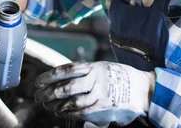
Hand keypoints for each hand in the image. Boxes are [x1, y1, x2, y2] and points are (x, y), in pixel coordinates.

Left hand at [34, 61, 154, 126]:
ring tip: (48, 105)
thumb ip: (84, 73)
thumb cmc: (119, 78)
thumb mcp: (102, 68)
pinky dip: (68, 113)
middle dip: (49, 92)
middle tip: (38, 96)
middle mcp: (95, 79)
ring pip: (72, 101)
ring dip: (57, 105)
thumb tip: (62, 79)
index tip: (38, 81)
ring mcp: (100, 94)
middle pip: (66, 86)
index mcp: (93, 67)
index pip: (65, 70)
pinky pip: (82, 112)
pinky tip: (61, 113)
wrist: (143, 89)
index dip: (49, 76)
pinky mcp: (104, 108)